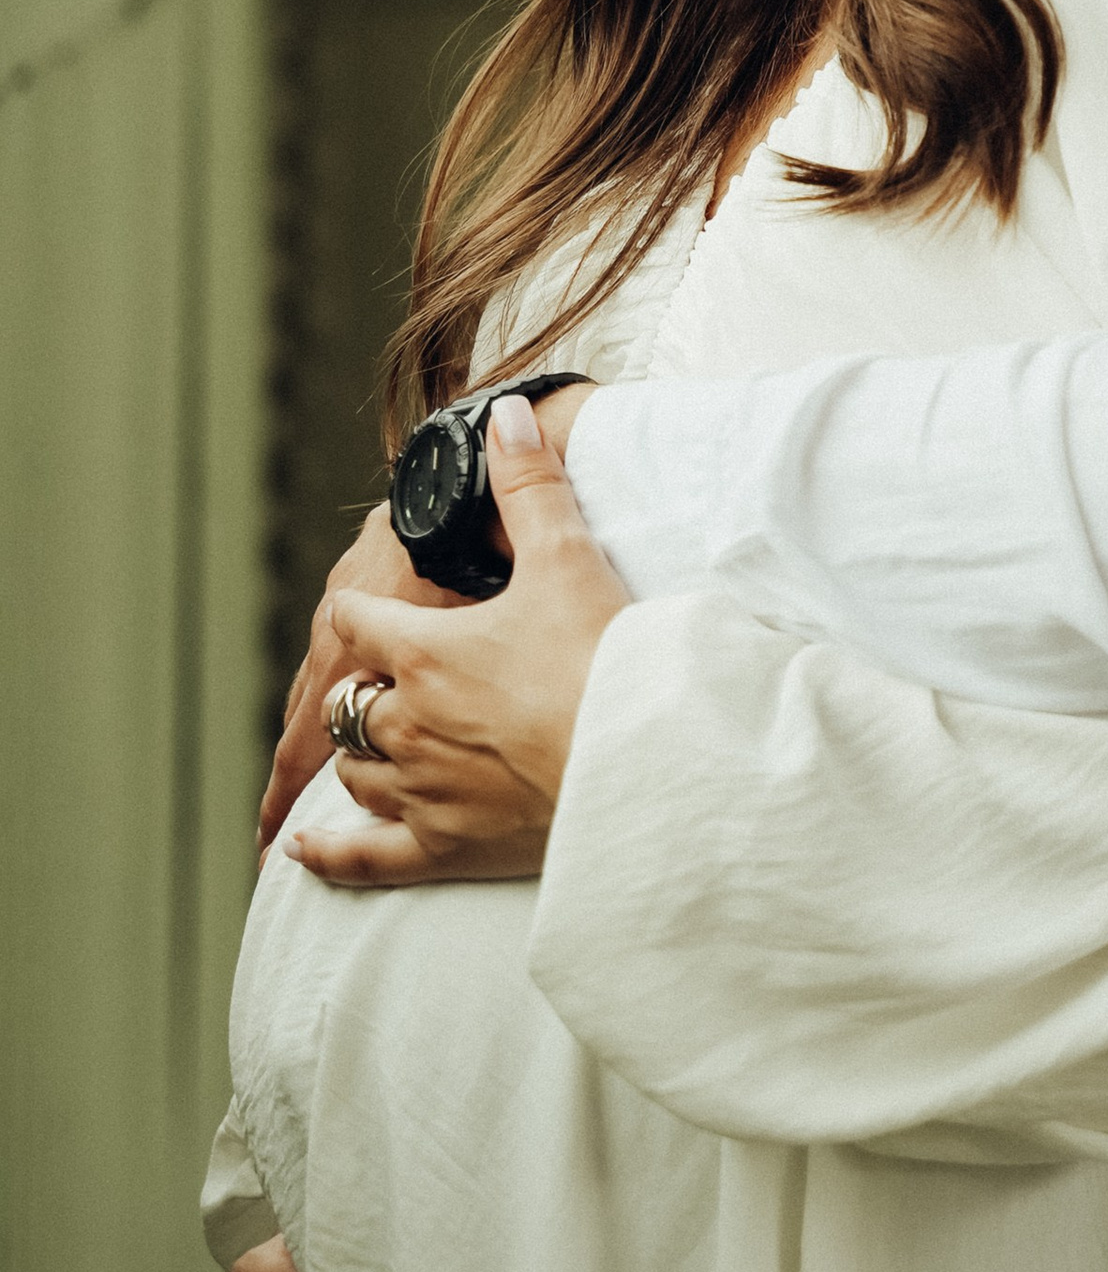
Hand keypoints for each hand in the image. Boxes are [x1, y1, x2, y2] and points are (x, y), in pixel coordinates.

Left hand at [288, 394, 627, 891]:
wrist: (639, 760)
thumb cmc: (601, 658)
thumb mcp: (565, 556)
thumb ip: (528, 483)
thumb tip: (506, 414)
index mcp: (419, 652)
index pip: (355, 622)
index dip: (365, 613)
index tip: (380, 609)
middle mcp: (403, 724)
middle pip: (350, 702)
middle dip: (367, 689)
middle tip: (406, 681)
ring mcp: (419, 792)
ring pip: (355, 772)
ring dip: (360, 754)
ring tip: (375, 746)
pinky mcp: (443, 849)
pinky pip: (363, 857)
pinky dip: (329, 853)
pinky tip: (304, 848)